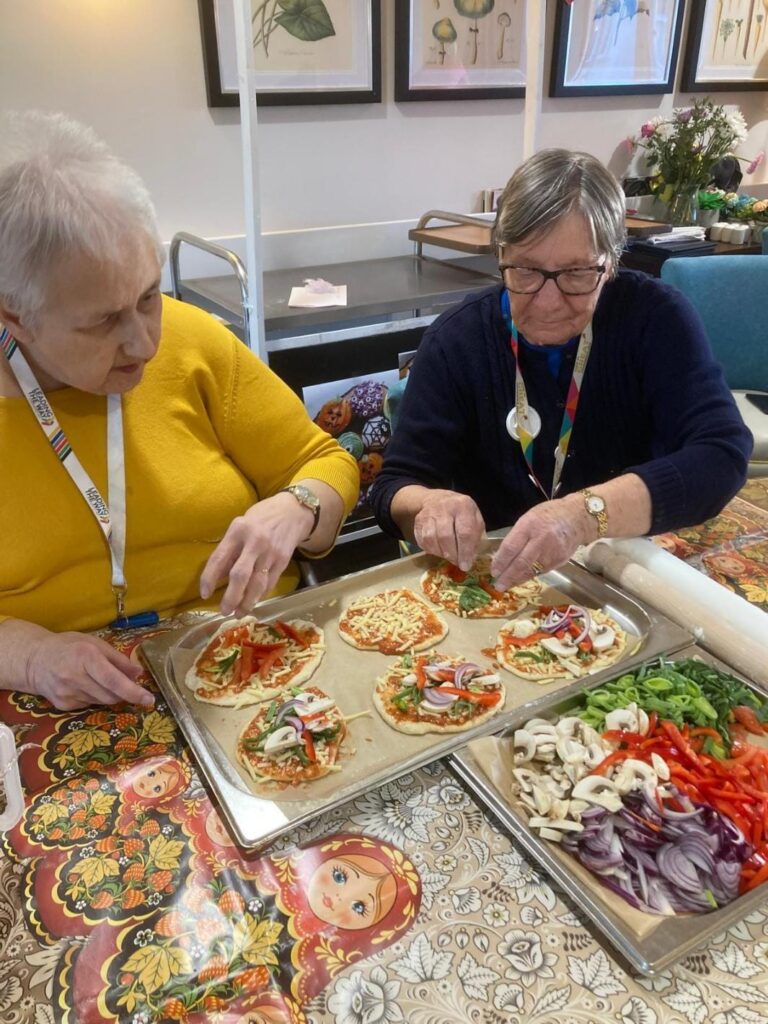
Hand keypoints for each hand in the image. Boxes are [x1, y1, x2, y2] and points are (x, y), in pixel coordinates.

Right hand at [26, 632, 154, 710]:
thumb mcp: (95, 644)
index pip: (113, 680)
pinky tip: (85, 686)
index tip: (149, 699)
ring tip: (100, 680)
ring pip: (101, 702)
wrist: (35, 660)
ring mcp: (67, 693)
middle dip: (124, 693)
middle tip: (128, 686)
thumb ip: (118, 659)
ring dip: (110, 695)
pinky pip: (89, 705)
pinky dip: (95, 697)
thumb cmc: (69, 647)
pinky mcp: (62, 705)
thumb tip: (139, 674)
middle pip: (111, 695)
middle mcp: (75, 677)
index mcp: (85, 657)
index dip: (133, 692)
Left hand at [200, 493, 313, 615]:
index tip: (205, 594)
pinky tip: (253, 602)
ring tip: (238, 613)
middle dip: (231, 597)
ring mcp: (270, 552)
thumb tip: (219, 575)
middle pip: (240, 575)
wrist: (293, 512)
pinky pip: (270, 583)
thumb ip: (229, 549)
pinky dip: (260, 595)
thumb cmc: (260, 518)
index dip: (210, 578)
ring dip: (247, 602)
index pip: (219, 558)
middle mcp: (254, 542)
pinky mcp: (283, 561)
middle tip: (224, 611)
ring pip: (257, 584)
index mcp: (238, 530)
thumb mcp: (240, 526)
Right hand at [413, 489, 484, 570]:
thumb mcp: (475, 519)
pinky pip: (422, 540)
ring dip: (441, 553)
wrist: (438, 500)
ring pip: (431, 539)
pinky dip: (431, 550)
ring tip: (448, 556)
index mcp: (463, 506)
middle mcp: (445, 507)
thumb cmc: (461, 513)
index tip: (465, 565)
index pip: (464, 532)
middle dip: (452, 554)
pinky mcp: (419, 521)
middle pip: (446, 536)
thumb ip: (475, 537)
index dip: (465, 552)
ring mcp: (429, 513)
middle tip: (457, 563)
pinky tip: (439, 550)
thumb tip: (470, 557)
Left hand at [491, 497, 588, 588]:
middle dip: (507, 576)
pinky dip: (529, 576)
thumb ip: (517, 535)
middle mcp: (540, 540)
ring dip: (517, 579)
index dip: (500, 561)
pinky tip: (521, 579)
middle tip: (497, 585)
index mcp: (529, 525)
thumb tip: (502, 554)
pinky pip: (540, 571)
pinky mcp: (559, 561)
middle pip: (520, 562)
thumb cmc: (550, 515)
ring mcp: (551, 552)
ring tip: (506, 585)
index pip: (511, 547)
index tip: (493, 570)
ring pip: (530, 570)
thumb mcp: (529, 518)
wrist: (578, 517)